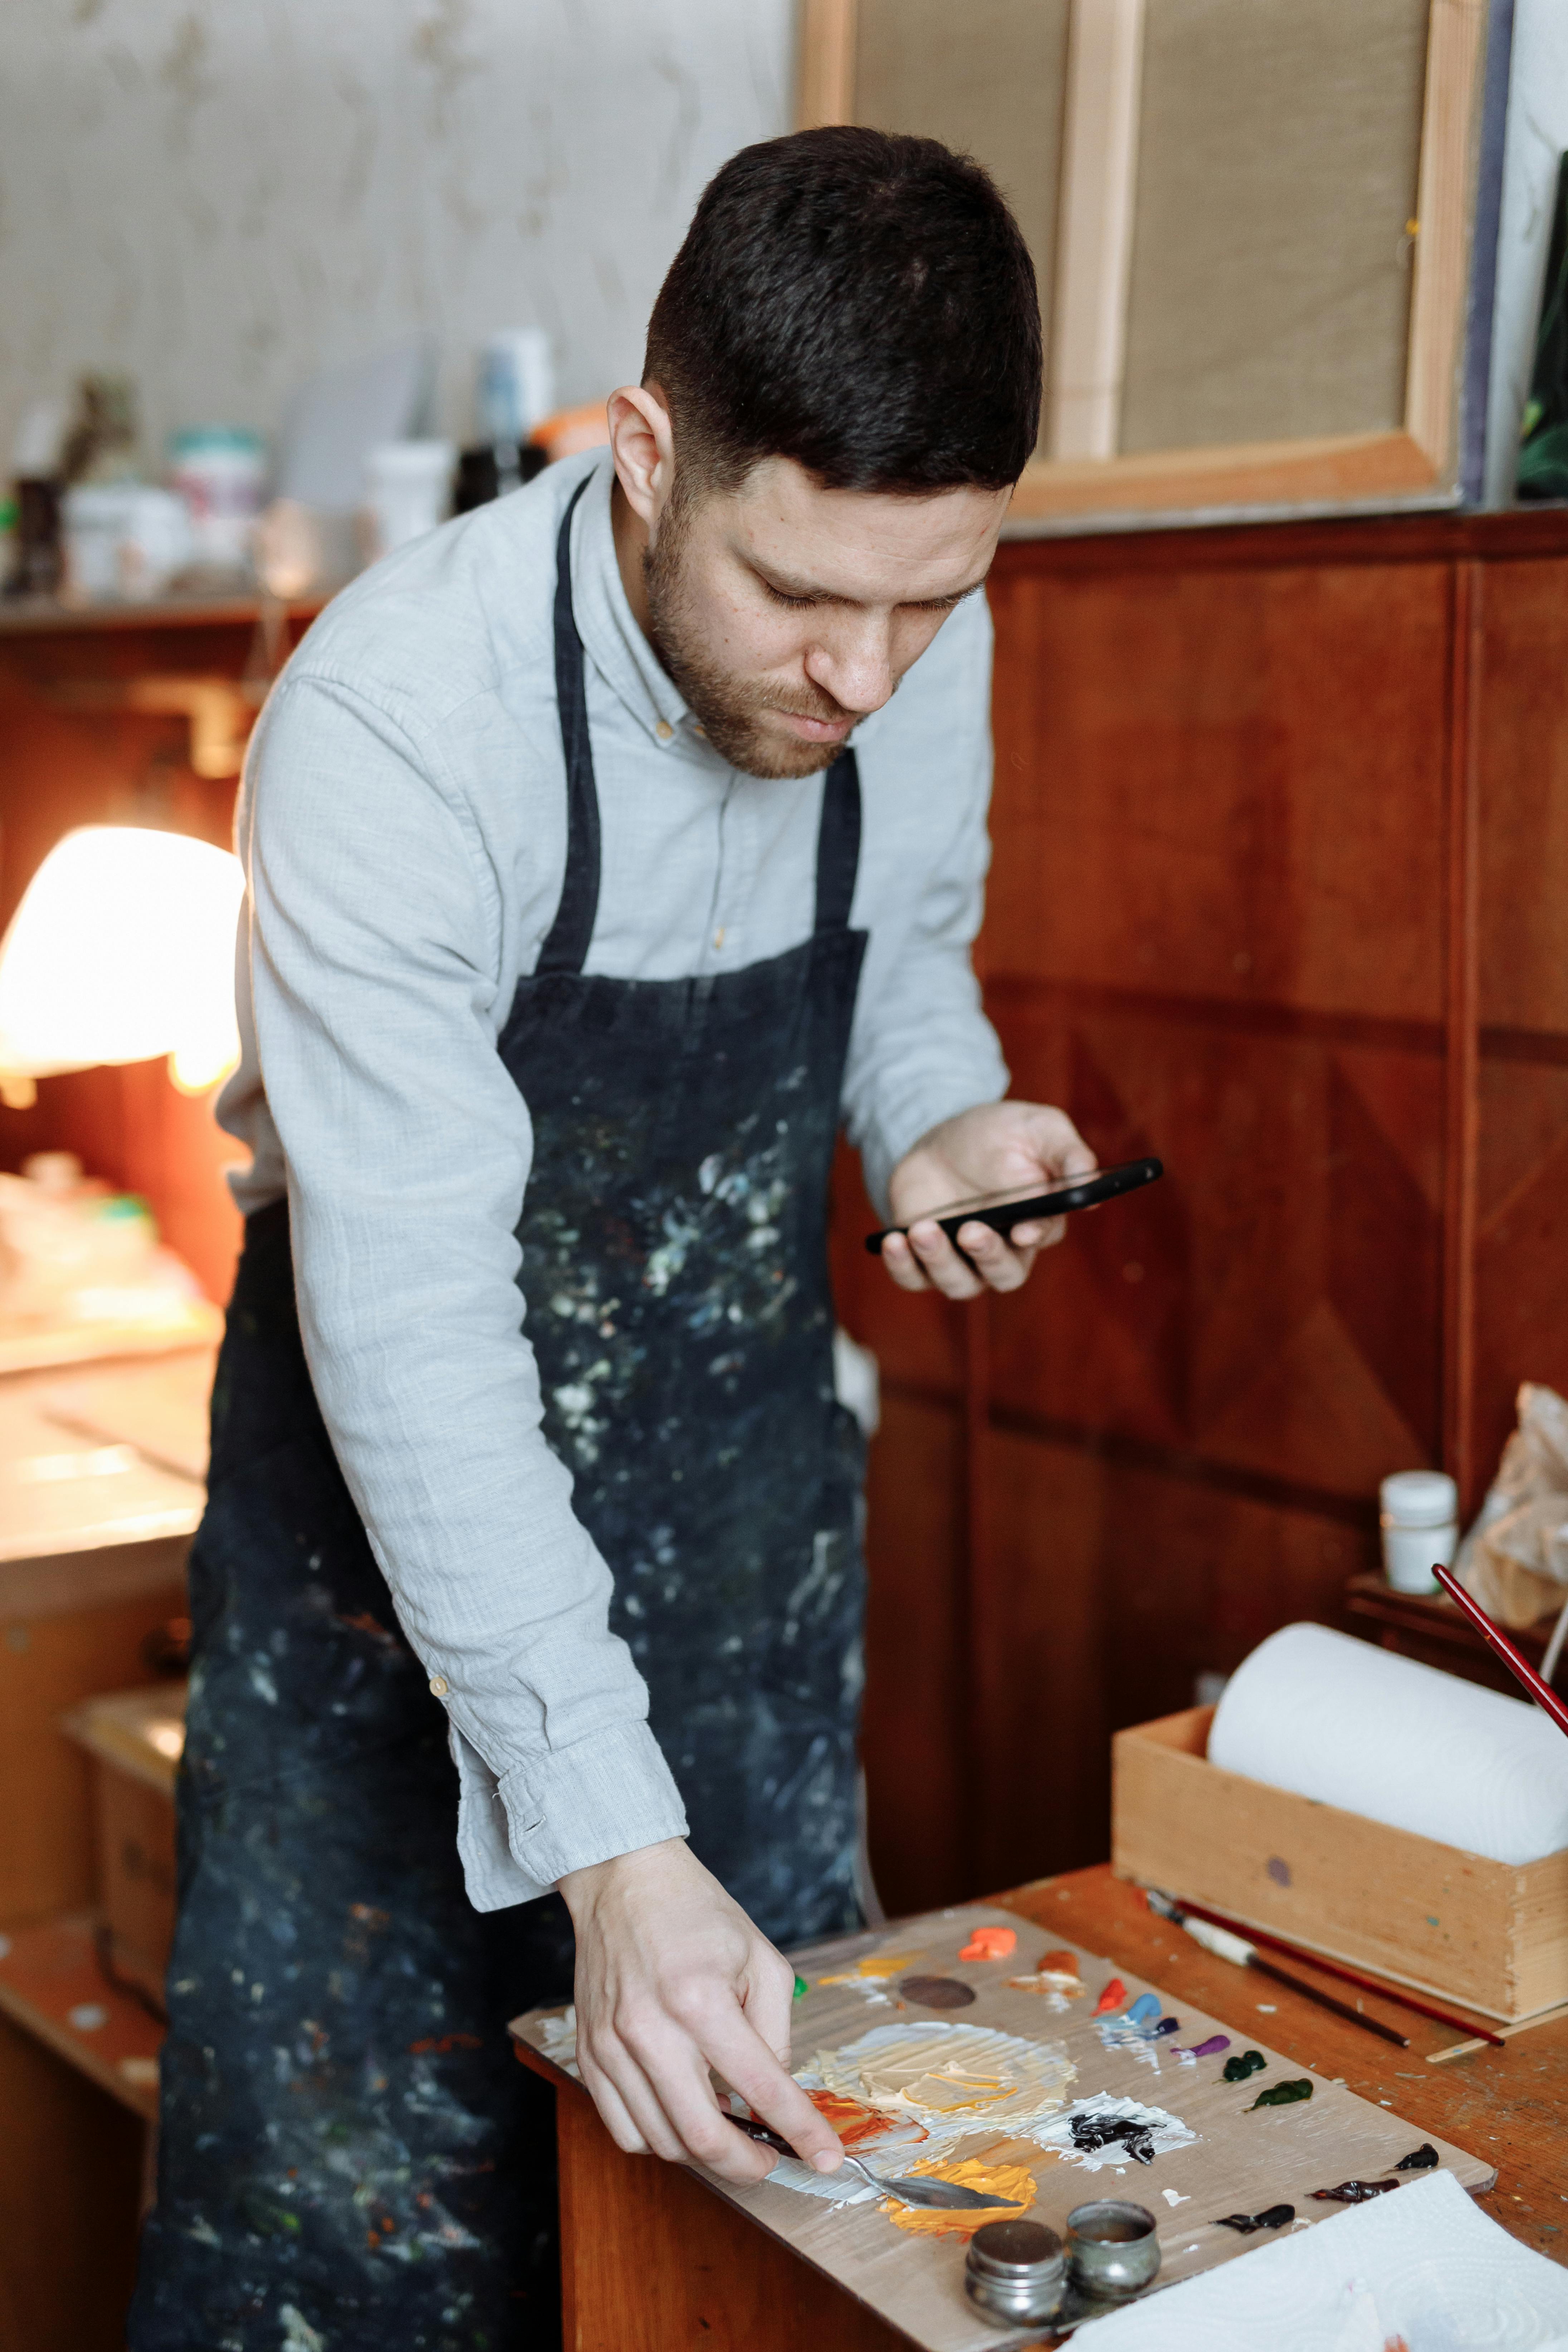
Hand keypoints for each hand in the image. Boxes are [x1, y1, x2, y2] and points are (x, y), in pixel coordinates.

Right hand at [558, 1838, 843, 2184]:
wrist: (624, 1880)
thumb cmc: (697, 1914)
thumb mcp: (762, 1959)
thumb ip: (776, 2032)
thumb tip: (776, 2097)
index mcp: (700, 1998)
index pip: (760, 2086)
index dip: (801, 2131)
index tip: (828, 2159)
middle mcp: (649, 2028)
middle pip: (701, 2136)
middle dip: (747, 2165)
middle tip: (771, 2160)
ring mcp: (611, 2045)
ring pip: (661, 2142)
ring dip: (703, 2153)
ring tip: (728, 2127)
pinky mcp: (588, 2053)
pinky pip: (623, 2129)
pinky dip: (659, 2141)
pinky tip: (683, 2115)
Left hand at [881, 1100, 1095, 1298]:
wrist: (943, 1136)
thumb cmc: (1000, 1133)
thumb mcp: (1040, 1128)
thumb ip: (1068, 1154)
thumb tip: (1091, 1186)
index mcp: (1038, 1220)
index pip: (1042, 1236)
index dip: (1034, 1234)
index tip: (1021, 1227)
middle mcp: (1004, 1248)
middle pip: (1005, 1274)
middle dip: (989, 1256)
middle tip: (970, 1229)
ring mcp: (961, 1257)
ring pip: (959, 1284)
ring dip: (940, 1261)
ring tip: (924, 1229)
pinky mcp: (923, 1256)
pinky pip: (914, 1279)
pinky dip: (902, 1266)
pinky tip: (894, 1240)